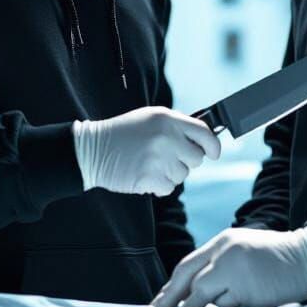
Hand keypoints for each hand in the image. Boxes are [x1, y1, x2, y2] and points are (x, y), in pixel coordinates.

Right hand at [73, 107, 220, 195]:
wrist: (93, 149)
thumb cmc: (124, 133)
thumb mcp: (150, 118)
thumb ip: (177, 125)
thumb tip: (204, 138)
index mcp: (168, 119)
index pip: (204, 133)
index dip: (213, 145)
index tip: (214, 153)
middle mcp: (166, 137)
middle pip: (196, 158)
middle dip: (186, 160)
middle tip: (168, 157)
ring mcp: (158, 159)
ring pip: (183, 175)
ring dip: (170, 173)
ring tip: (150, 163)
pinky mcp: (149, 178)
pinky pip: (169, 188)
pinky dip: (159, 185)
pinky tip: (144, 174)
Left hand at [149, 226, 306, 306]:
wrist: (306, 258)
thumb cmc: (275, 261)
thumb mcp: (242, 253)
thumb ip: (219, 268)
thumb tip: (191, 297)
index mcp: (222, 242)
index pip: (187, 265)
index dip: (171, 287)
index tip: (159, 304)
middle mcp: (223, 251)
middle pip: (187, 278)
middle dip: (170, 300)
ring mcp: (233, 267)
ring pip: (205, 297)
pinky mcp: (245, 285)